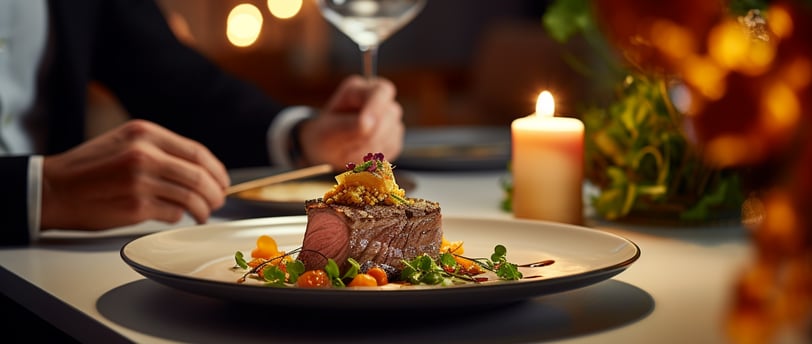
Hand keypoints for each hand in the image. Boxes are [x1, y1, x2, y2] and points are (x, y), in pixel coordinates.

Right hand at [40, 119, 229, 230]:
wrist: (52, 189)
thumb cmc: (89, 168)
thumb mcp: (124, 142)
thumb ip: (159, 150)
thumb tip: (198, 169)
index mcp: (145, 133)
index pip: (198, 152)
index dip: (216, 170)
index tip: (222, 181)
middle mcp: (145, 155)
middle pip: (200, 176)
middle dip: (215, 193)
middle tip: (218, 201)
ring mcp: (141, 181)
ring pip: (191, 198)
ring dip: (203, 209)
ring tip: (203, 214)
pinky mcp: (135, 207)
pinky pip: (172, 214)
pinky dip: (178, 216)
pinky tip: (175, 216)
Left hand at [298, 75, 403, 169]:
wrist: (328, 153)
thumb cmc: (325, 137)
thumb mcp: (329, 132)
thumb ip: (348, 127)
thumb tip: (368, 124)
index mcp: (359, 90)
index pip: (380, 91)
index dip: (376, 107)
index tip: (365, 125)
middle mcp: (378, 99)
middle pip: (390, 114)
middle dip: (370, 135)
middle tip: (347, 148)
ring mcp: (389, 118)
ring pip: (393, 133)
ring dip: (371, 149)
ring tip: (349, 153)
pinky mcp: (395, 136)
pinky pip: (394, 148)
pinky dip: (377, 157)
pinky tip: (360, 155)